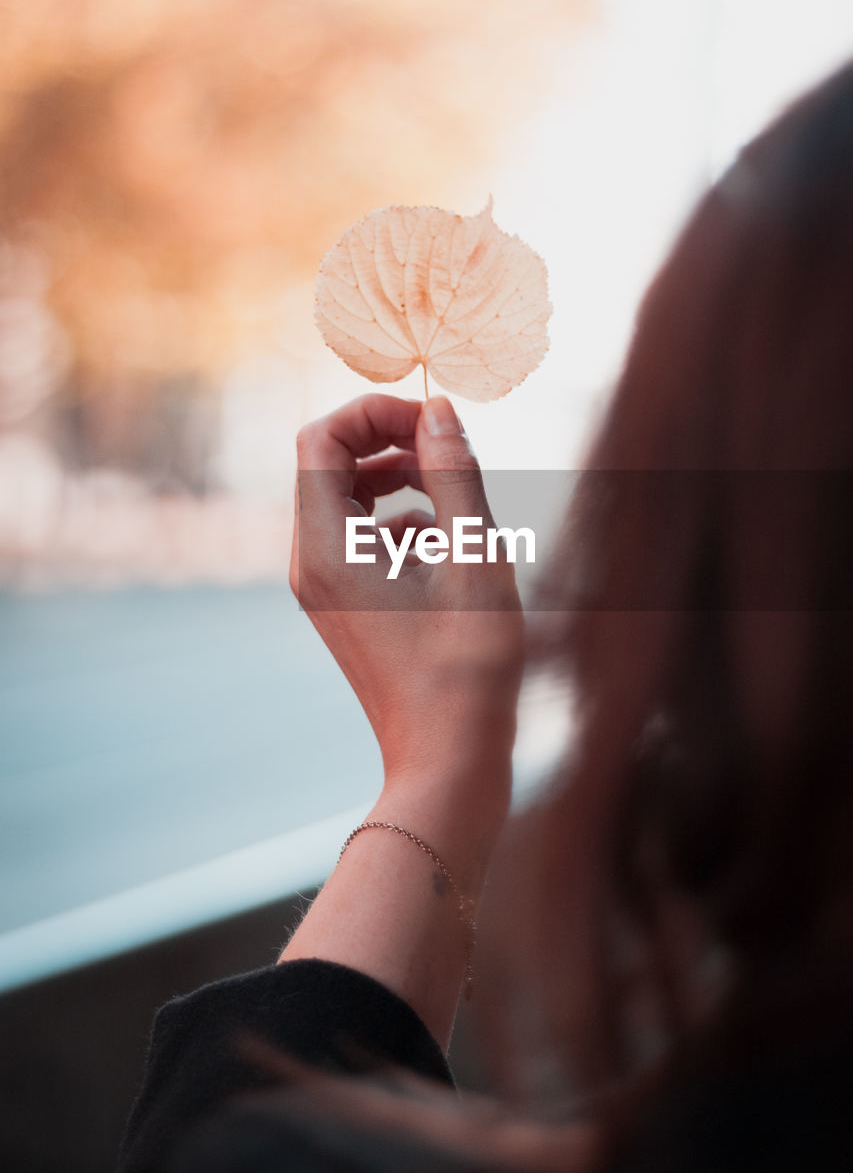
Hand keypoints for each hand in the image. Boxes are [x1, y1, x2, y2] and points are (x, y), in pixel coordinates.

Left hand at [290, 393, 522, 813]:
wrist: (449, 762)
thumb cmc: (468, 668)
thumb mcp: (475, 558)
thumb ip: (454, 473)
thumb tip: (438, 410)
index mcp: (328, 549)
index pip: (321, 439)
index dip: (375, 413)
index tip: (433, 423)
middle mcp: (312, 564)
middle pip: (330, 464)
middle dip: (390, 442)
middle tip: (449, 449)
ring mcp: (325, 588)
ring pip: (348, 500)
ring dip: (401, 482)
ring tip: (458, 503)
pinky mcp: (347, 606)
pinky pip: (362, 538)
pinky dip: (404, 525)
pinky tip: (451, 555)